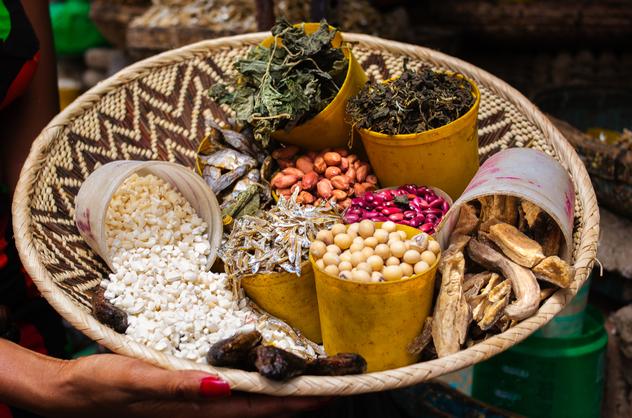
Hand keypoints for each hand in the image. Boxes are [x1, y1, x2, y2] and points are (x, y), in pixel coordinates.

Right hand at [0, 341, 327, 417]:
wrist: (73, 392)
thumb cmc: (103, 385)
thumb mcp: (136, 379)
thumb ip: (178, 385)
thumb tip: (222, 386)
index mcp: (197, 408)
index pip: (257, 407)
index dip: (293, 402)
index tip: (327, 392)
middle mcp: (203, 409)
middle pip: (261, 408)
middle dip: (298, 400)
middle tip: (332, 385)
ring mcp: (195, 403)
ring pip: (249, 403)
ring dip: (280, 394)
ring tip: (308, 383)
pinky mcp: (186, 394)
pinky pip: (230, 395)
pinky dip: (254, 387)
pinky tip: (259, 377)